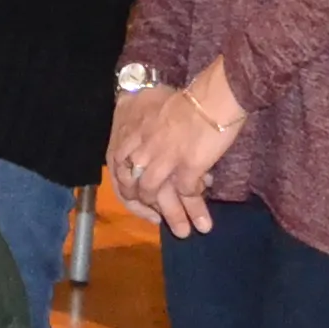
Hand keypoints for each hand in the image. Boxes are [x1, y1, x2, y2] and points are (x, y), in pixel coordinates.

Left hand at [106, 70, 246, 236]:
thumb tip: (146, 156)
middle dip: (150, 210)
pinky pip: (187, 189)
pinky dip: (194, 198)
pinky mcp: (188, 166)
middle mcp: (142, 150)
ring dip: (174, 215)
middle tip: (164, 223)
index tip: (145, 206)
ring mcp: (163, 159)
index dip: (130, 194)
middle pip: (138, 188)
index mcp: (130, 136)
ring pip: (159, 194)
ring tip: (187, 230)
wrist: (210, 98)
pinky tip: (203, 204)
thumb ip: (144, 135)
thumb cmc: (183, 100)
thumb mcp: (152, 113)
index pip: (119, 173)